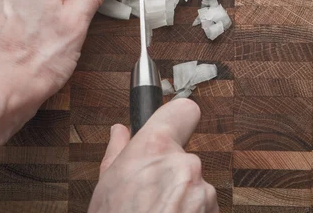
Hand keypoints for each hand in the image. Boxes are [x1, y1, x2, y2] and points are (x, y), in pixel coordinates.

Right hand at [88, 99, 218, 212]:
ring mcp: (203, 192)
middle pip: (186, 156)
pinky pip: (205, 208)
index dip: (178, 117)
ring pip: (197, 186)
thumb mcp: (106, 187)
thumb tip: (119, 131)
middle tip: (150, 195)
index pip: (184, 109)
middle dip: (173, 173)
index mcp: (156, 147)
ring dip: (184, 199)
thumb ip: (118, 151)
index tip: (174, 126)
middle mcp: (185, 164)